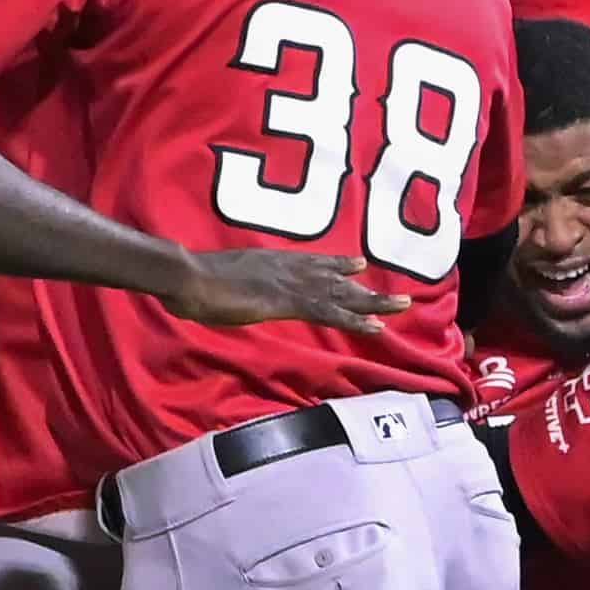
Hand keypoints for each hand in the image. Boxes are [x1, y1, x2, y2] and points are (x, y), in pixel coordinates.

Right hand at [162, 247, 415, 332]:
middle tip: (399, 295)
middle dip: (366, 288)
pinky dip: (353, 320)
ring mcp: (290, 284)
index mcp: (271, 261)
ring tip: (402, 307)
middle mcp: (288, 268)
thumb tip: (233, 286)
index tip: (358, 264)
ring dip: (373, 302)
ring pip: (341, 294)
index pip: (312, 263)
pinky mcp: (288, 302)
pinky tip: (374, 327)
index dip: (337, 265)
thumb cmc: (192, 279)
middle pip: (335, 278)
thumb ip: (235, 281)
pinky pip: (328, 312)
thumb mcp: (221, 278)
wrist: (187, 275)